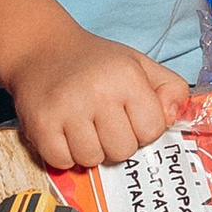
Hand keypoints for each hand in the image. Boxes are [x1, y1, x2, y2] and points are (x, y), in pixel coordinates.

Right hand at [3, 28, 193, 173]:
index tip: (129, 115)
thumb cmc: (97, 63)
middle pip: (123, 151)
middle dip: (117, 142)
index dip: (143, 128)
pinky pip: (62, 162)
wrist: (42, 49)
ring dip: (90, 150)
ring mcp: (66, 109)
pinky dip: (65, 154)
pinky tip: (65, 134)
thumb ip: (171, 88)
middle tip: (104, 123)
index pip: (152, 130)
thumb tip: (171, 118)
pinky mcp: (40, 124)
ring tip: (84, 127)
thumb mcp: (140, 65)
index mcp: (127, 77)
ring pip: (92, 160)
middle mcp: (97, 92)